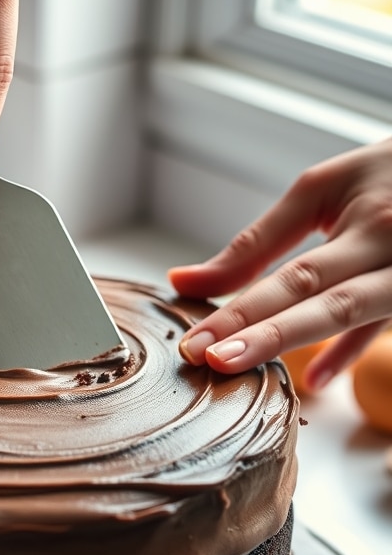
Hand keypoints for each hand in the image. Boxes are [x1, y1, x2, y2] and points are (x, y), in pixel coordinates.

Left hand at [168, 137, 391, 390]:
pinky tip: (314, 379)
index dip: (238, 307)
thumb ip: (259, 241)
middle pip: (319, 295)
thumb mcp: (323, 191)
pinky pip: (383, 328)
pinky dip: (349, 353)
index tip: (194, 342)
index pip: (291, 273)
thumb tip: (183, 280)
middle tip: (207, 360)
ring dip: (295, 342)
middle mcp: (391, 245)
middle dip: (260, 331)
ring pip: (352, 313)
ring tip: (239, 365)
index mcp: (365, 218)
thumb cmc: (385, 175)